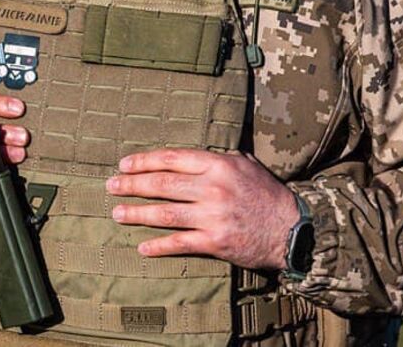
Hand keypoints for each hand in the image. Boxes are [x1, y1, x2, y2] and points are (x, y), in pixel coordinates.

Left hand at [106, 148, 298, 269]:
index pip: (172, 159)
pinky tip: (142, 246)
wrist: (292, 229)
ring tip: (117, 213)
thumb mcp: (246, 164)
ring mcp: (213, 216)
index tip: (124, 164)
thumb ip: (218, 158)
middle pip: (163, 184)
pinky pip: (180, 243)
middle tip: (111, 186)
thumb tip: (191, 156)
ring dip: (137, 213)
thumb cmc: (267, 194)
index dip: (144, 161)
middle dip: (132, 185)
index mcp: (218, 165)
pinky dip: (159, 245)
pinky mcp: (216, 242)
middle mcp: (213, 188)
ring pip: (166, 213)